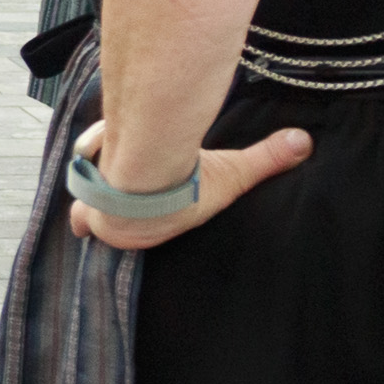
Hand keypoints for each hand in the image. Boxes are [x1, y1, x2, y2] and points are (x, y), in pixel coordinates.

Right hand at [63, 119, 314, 253]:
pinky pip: (78, 164)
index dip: (127, 231)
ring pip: (79, 204)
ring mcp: (91, 197)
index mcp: (137, 234)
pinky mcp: (82, 168)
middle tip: (101, 214)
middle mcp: (108, 222)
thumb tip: (304, 144)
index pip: (125, 239)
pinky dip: (84, 156)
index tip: (130, 223)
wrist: (144, 171)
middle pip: (87, 225)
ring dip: (86, 193)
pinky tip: (89, 147)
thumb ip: (266, 159)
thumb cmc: (184, 186)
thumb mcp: (232, 175)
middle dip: (95, 218)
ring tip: (91, 185)